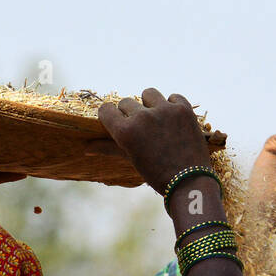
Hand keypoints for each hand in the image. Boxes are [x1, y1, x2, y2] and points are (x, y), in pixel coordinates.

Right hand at [97, 89, 211, 193]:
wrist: (189, 182)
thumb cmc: (156, 174)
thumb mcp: (131, 159)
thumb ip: (109, 148)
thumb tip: (86, 147)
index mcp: (125, 131)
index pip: (106, 109)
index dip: (111, 116)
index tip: (118, 122)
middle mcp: (142, 117)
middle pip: (126, 102)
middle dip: (131, 113)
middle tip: (143, 129)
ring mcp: (164, 111)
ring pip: (148, 93)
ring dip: (150, 103)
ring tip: (158, 119)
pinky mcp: (183, 109)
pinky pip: (173, 97)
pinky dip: (173, 106)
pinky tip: (175, 121)